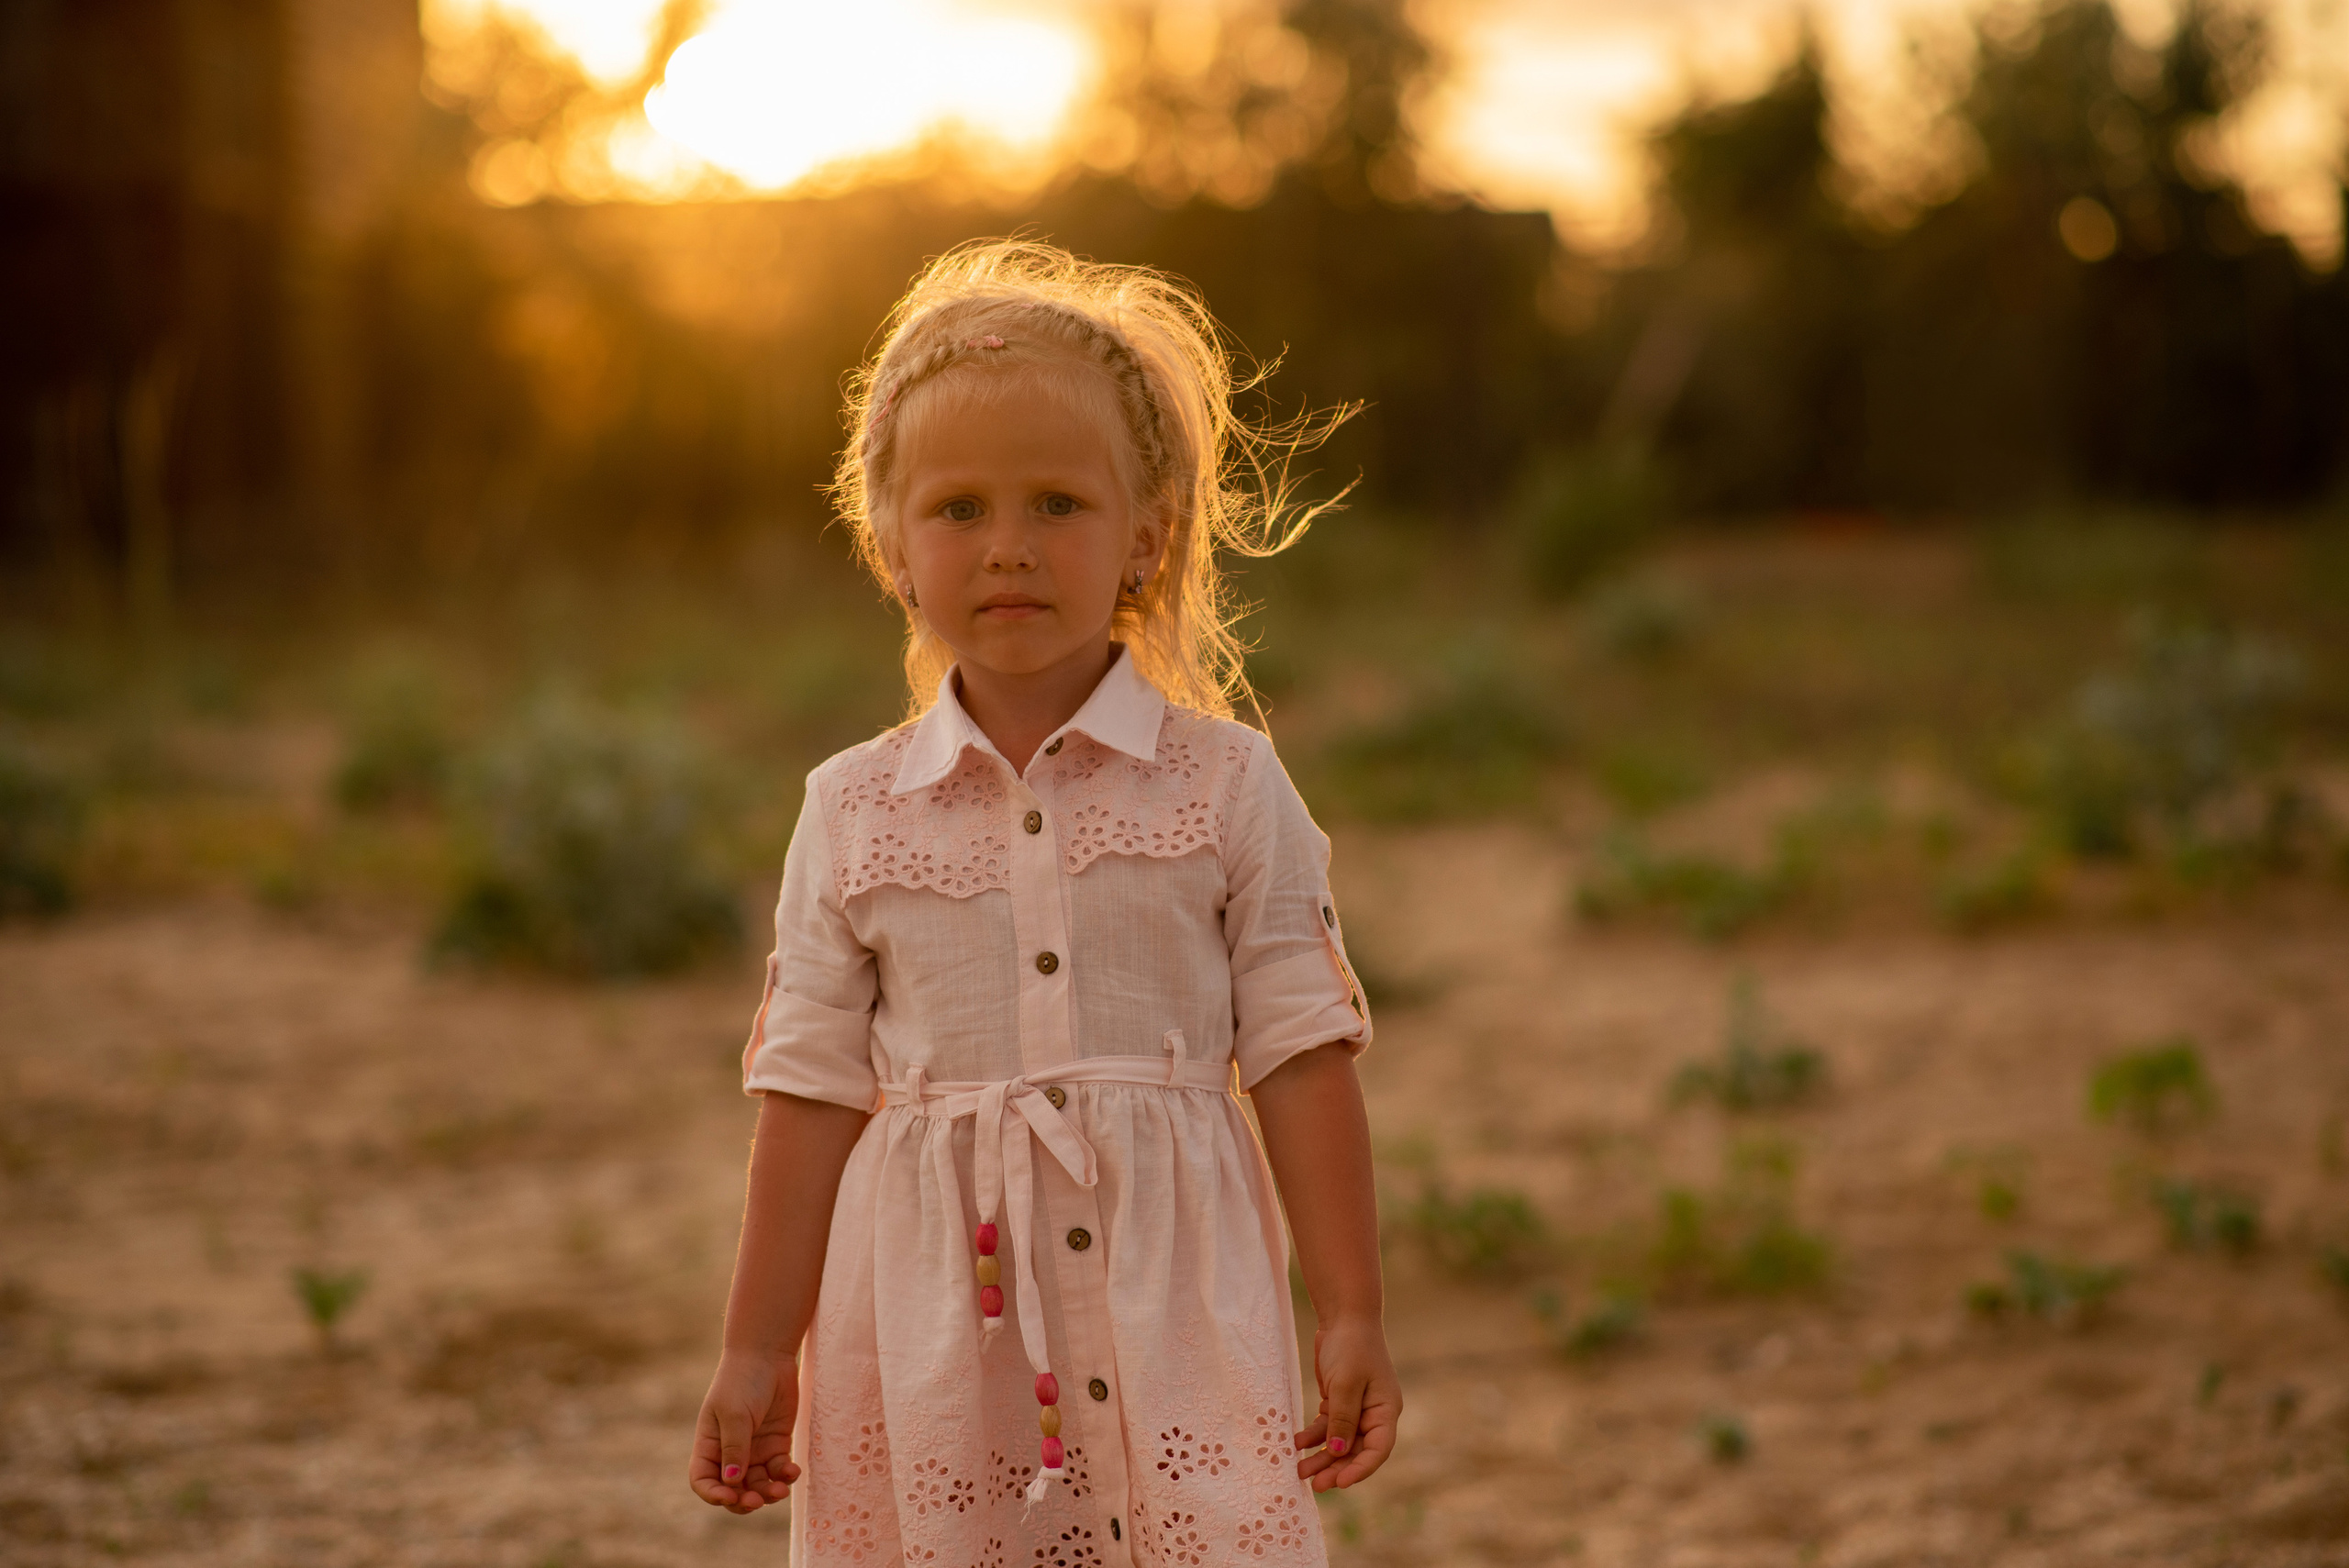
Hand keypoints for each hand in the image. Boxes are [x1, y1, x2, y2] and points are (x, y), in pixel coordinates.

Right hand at [690, 1349, 800, 1513]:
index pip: (703, 1481)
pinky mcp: (776, 1445)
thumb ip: (735, 1448)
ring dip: (768, 1493)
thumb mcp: (735, 1413)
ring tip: (781, 1489)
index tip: (730, 1496)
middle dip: (744, 1501)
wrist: (768, 1356)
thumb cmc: (743, 1381)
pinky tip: (792, 1472)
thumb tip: (732, 1482)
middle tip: (758, 1499)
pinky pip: (778, 1471)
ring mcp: (754, 1450)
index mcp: (709, 1445)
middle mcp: (729, 1453)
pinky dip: (785, 1476)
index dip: (713, 1495)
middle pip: (732, 1490)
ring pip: (758, 1485)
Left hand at [1294, 1313, 1399, 1491]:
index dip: (1360, 1469)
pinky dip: (1314, 1436)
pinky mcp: (1339, 1402)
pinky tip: (1297, 1443)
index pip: (1377, 1449)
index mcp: (1385, 1411)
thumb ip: (1342, 1419)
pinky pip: (1327, 1427)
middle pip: (1356, 1451)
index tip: (1340, 1483)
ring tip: (1300, 1471)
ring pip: (1339, 1442)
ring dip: (1321, 1457)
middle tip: (1315, 1485)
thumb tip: (1337, 1451)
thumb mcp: (1346, 1383)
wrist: (1343, 1317)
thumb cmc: (1351, 1346)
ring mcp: (1356, 1409)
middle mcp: (1373, 1414)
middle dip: (1336, 1468)